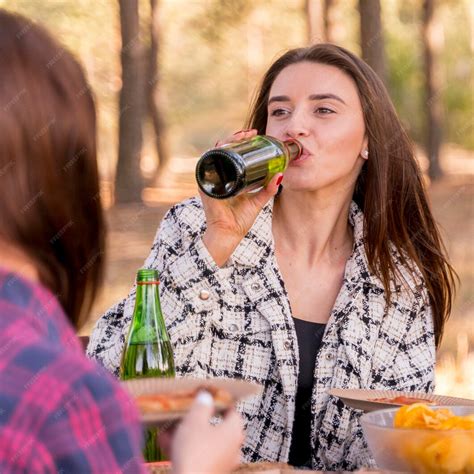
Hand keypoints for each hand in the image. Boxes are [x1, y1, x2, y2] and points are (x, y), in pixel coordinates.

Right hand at [169, 391, 243, 473]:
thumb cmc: (195, 452)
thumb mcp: (194, 421)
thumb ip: (201, 405)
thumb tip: (206, 396)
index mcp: (234, 431)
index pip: (232, 411)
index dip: (220, 402)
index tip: (207, 397)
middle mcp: (233, 448)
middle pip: (214, 427)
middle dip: (195, 420)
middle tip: (182, 414)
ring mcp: (222, 463)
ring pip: (203, 442)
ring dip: (185, 435)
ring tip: (167, 430)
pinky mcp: (211, 472)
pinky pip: (198, 456)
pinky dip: (184, 449)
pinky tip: (165, 444)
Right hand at [202, 129, 281, 266]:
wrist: (228, 234)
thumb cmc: (239, 220)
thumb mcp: (257, 202)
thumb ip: (267, 190)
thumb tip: (279, 176)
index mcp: (229, 178)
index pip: (233, 155)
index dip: (241, 143)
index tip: (254, 135)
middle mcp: (218, 176)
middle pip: (225, 150)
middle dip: (236, 138)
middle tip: (249, 133)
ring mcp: (211, 179)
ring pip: (216, 153)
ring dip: (227, 141)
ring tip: (240, 136)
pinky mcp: (206, 184)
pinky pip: (207, 163)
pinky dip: (214, 152)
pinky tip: (222, 145)